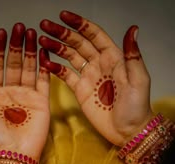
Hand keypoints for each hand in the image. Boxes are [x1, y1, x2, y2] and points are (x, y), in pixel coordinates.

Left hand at [0, 23, 49, 159]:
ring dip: (31, 51)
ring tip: (32, 33)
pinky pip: (44, 80)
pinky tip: (43, 52)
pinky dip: (44, 66)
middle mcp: (12, 93)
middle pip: (14, 63)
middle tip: (20, 28)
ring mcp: (28, 96)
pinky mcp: (42, 102)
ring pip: (29, 68)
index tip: (2, 33)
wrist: (14, 154)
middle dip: (17, 45)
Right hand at [39, 11, 152, 145]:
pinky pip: (66, 75)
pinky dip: (56, 69)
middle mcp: (99, 64)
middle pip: (78, 43)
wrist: (127, 130)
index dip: (79, 24)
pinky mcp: (80, 90)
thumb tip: (132, 29)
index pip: (94, 35)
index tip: (63, 16)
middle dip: (62, 33)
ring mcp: (88, 77)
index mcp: (113, 58)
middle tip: (44, 26)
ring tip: (42, 41)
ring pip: (70, 57)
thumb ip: (132, 55)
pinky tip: (46, 63)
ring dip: (56, 48)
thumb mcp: (138, 80)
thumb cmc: (136, 107)